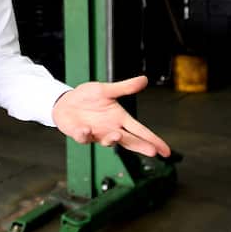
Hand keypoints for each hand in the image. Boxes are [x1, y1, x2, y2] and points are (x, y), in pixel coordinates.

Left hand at [51, 75, 170, 158]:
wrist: (65, 101)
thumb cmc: (87, 97)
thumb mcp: (106, 90)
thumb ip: (125, 87)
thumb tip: (144, 79)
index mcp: (120, 119)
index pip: (140, 131)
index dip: (153, 140)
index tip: (165, 151)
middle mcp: (111, 129)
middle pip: (129, 141)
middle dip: (140, 146)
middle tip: (152, 152)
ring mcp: (96, 134)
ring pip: (107, 141)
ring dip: (112, 140)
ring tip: (117, 136)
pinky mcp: (81, 134)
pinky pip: (84, 137)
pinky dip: (85, 134)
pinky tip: (86, 130)